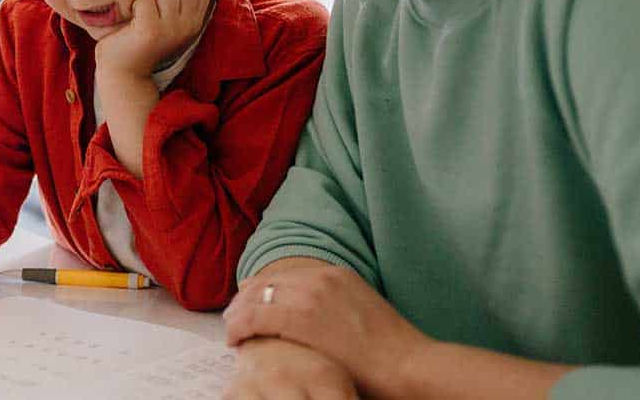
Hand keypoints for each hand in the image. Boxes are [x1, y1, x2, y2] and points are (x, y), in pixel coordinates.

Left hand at [95, 0, 211, 78]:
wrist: (123, 71)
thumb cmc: (142, 38)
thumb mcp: (169, 20)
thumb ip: (181, 0)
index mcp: (194, 23)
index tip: (167, 2)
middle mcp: (188, 27)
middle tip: (153, 7)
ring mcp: (171, 29)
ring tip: (143, 13)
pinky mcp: (151, 31)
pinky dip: (135, 4)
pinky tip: (133, 20)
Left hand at [226, 264, 429, 398]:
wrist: (409, 365)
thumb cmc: (391, 351)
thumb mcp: (361, 312)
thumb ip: (335, 308)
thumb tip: (316, 321)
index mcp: (336, 274)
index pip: (285, 276)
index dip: (261, 289)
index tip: (247, 302)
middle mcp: (321, 277)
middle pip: (267, 282)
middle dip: (245, 300)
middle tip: (231, 316)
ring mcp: (311, 295)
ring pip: (257, 297)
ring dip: (239, 314)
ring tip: (230, 331)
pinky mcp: (302, 318)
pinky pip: (257, 317)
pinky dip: (240, 327)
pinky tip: (235, 340)